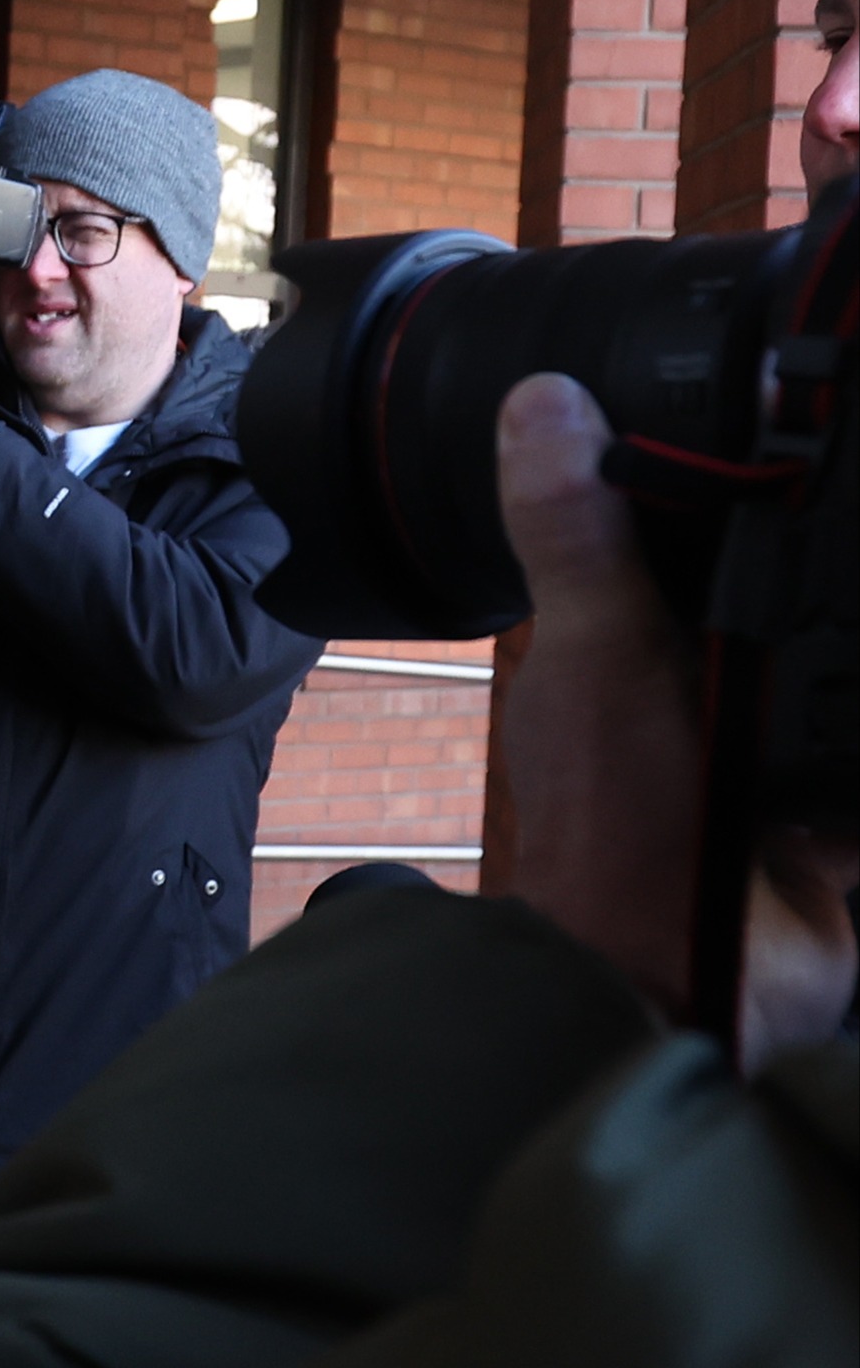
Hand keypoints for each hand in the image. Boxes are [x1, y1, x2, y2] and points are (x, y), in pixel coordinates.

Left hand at [497, 375, 859, 1063]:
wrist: (685, 968)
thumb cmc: (623, 818)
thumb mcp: (599, 649)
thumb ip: (577, 530)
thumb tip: (538, 399)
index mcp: (634, 642)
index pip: (688, 532)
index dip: (734, 479)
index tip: (804, 409)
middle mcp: (706, 686)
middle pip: (783, 592)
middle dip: (825, 556)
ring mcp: (773, 750)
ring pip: (839, 665)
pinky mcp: (836, 807)